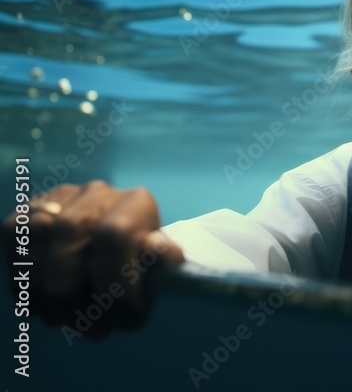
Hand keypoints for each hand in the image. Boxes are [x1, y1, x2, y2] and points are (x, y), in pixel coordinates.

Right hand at [2, 181, 183, 338]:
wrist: (114, 252)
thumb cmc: (138, 267)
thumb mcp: (158, 269)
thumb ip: (162, 264)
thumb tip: (161, 253)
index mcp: (136, 204)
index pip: (116, 235)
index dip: (116, 284)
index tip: (124, 320)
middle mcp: (97, 194)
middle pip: (70, 237)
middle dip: (78, 297)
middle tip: (94, 329)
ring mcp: (59, 201)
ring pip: (38, 246)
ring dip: (50, 299)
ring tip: (70, 322)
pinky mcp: (28, 214)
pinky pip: (15, 248)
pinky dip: (25, 286)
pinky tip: (45, 306)